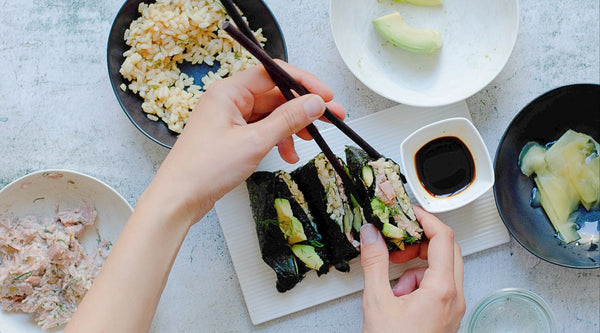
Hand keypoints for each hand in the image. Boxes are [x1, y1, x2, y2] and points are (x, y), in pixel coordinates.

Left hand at [145, 61, 345, 224]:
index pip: (274, 73)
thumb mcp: (254, 142)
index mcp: (228, 91)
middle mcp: (228, 100)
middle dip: (303, 108)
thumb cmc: (205, 169)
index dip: (303, 83)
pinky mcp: (231, 136)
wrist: (178, 199)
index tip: (327, 97)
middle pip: (275, 94)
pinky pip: (261, 129)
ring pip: (271, 114)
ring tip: (310, 142)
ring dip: (292, 127)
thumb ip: (288, 120)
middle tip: (332, 118)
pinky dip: (277, 140)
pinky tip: (288, 155)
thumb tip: (315, 103)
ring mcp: (229, 119)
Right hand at [360, 206, 464, 332]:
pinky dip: (418, 284)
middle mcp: (454, 297)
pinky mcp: (445, 316)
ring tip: (393, 282)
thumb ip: (375, 262)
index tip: (408, 212)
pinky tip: (398, 298)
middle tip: (397, 243)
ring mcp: (452, 308)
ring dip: (417, 266)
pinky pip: (437, 287)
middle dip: (420, 242)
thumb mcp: (377, 301)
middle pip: (447, 251)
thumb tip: (371, 234)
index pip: (443, 238)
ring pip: (441, 269)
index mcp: (442, 290)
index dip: (425, 219)